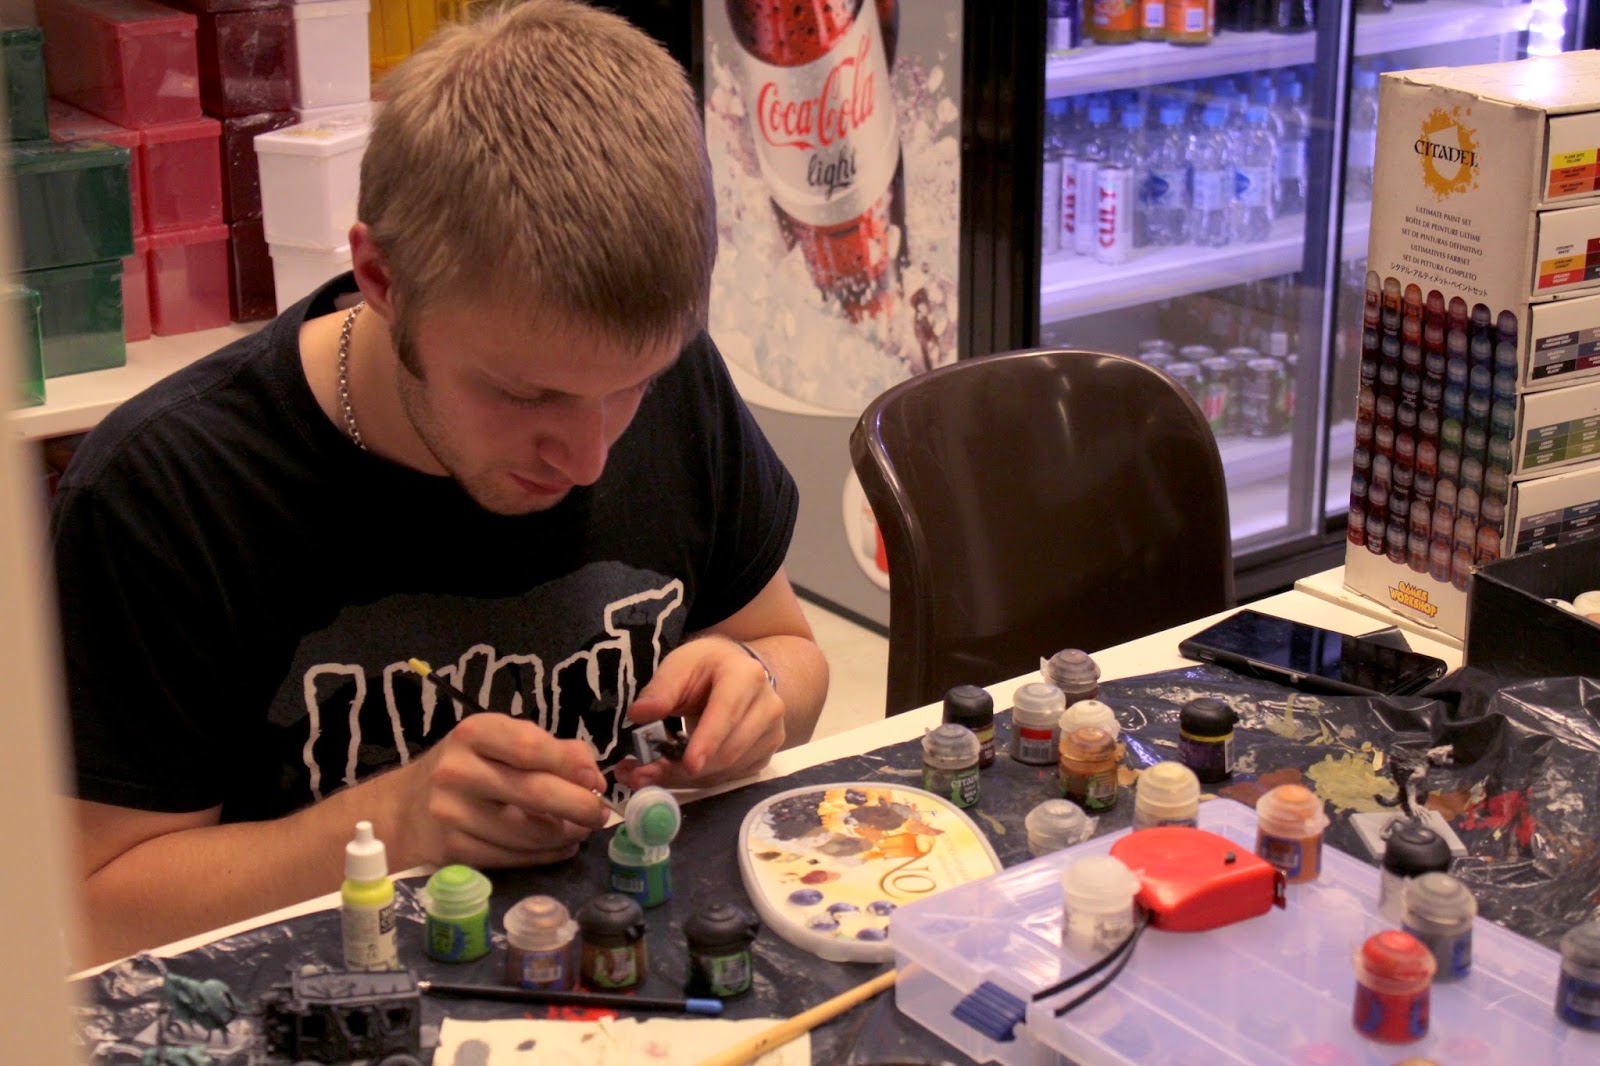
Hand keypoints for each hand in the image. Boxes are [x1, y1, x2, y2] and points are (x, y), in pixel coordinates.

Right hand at [387, 713, 610, 868]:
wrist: (404, 808)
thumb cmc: (466, 767)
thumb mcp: (498, 742)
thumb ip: (549, 749)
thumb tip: (592, 775)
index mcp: (474, 733)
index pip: (530, 747)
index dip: (571, 765)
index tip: (596, 780)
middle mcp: (457, 771)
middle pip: (533, 792)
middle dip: (578, 806)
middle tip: (600, 814)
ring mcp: (451, 813)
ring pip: (526, 833)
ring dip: (565, 835)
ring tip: (581, 831)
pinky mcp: (452, 851)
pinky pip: (511, 858)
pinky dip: (544, 856)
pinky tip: (560, 847)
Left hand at [616, 636, 784, 789]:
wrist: (739, 674)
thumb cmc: (706, 668)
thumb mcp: (679, 666)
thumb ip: (660, 690)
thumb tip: (639, 714)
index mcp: (746, 676)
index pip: (728, 712)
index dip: (709, 740)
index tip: (689, 764)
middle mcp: (767, 706)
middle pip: (728, 750)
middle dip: (684, 769)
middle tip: (642, 775)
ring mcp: (771, 734)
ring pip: (727, 770)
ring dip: (686, 779)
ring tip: (648, 774)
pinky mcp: (765, 755)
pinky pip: (729, 778)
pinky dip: (698, 781)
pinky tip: (674, 773)